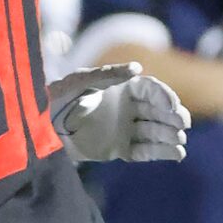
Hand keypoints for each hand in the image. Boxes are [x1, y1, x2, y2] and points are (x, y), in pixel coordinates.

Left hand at [51, 63, 190, 162]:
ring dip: (169, 137)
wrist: (41, 127)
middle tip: (182, 125)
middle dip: (172, 118)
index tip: (173, 107)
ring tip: (180, 143)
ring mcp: (124, 129)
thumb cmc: (58, 98)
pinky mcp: (118, 149)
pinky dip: (160, 153)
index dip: (165, 97)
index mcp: (123, 88)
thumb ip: (108, 75)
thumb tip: (138, 68)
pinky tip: (177, 154)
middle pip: (158, 112)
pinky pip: (143, 151)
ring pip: (154, 132)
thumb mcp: (81, 81)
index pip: (152, 90)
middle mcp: (127, 108)